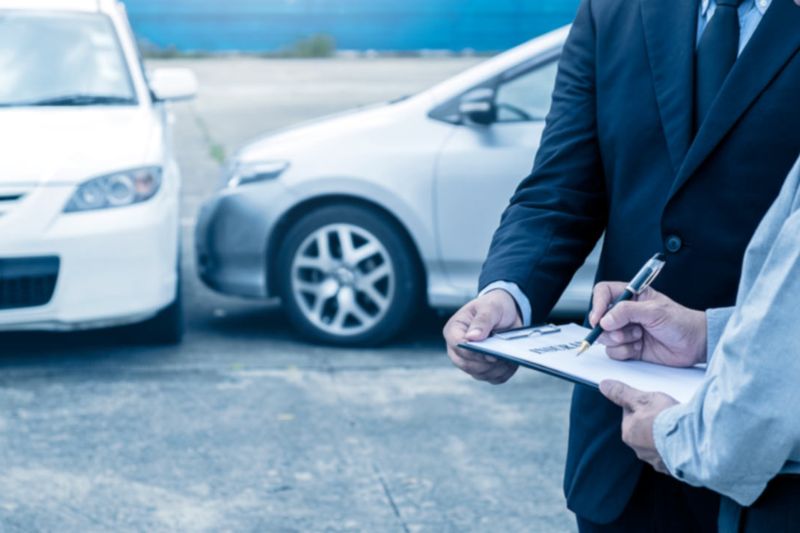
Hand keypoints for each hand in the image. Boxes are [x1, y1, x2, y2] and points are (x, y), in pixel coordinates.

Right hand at [443, 290, 521, 383]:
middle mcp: (457, 348)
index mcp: (454, 330)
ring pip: (479, 374)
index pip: (458, 346)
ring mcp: (469, 360)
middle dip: (486, 363)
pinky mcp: (484, 368)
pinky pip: (492, 378)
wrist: (507, 312)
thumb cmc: (494, 306)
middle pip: (466, 365)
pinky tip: (510, 361)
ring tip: (508, 356)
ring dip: (496, 369)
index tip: (491, 353)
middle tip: (502, 355)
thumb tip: (472, 337)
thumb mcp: (490, 307)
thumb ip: (482, 321)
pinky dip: (503, 373)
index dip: (473, 352)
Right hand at [589, 282, 706, 366]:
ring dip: (620, 340)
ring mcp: (626, 330)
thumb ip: (627, 312)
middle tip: (625, 331)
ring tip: (639, 337)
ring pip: (605, 337)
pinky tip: (640, 347)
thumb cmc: (681, 322)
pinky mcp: (629, 347)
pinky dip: (625, 352)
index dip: (597, 305)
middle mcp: (625, 313)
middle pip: (600, 319)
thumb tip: (605, 319)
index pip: (603, 293)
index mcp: (631, 296)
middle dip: (610, 329)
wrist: (695, 344)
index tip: (598, 319)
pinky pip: (614, 352)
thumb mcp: (654, 311)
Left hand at [599, 380, 677, 473]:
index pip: (630, 415)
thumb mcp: (642, 399)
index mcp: (629, 434)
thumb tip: (604, 386)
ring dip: (665, 436)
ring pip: (658, 444)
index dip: (641, 405)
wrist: (693, 443)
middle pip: (644, 430)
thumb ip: (622, 393)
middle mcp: (640, 450)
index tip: (652, 402)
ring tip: (678, 426)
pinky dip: (677, 448)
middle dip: (653, 422)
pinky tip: (685, 440)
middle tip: (667, 412)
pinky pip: (672, 455)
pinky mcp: (674, 468)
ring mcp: (657, 461)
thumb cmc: (666, 420)